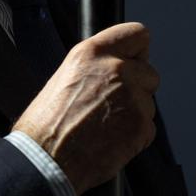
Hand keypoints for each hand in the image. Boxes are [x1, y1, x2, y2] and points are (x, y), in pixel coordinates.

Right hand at [11, 21, 159, 193]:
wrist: (46, 162)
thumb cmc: (46, 125)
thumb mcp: (65, 75)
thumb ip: (95, 66)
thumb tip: (115, 66)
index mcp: (93, 52)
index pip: (137, 34)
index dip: (137, 51)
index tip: (133, 62)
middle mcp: (116, 69)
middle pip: (149, 71)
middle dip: (137, 87)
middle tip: (114, 104)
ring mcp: (132, 97)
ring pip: (148, 102)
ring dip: (134, 113)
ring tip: (105, 127)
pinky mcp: (140, 125)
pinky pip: (148, 127)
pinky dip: (135, 136)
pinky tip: (111, 141)